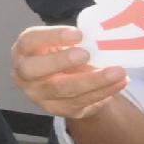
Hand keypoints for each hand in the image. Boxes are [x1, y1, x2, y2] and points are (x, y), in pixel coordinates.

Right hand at [8, 24, 130, 123]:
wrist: (57, 80)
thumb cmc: (58, 52)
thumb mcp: (58, 41)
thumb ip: (72, 39)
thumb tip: (101, 37)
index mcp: (24, 51)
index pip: (30, 41)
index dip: (52, 37)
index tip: (78, 34)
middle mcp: (25, 76)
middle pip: (39, 71)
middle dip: (64, 62)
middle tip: (87, 54)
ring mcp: (40, 96)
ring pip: (65, 91)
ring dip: (95, 81)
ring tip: (119, 72)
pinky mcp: (58, 110)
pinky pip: (82, 103)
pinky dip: (104, 93)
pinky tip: (119, 83)